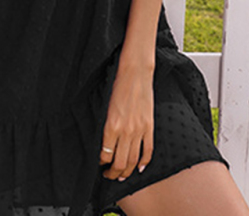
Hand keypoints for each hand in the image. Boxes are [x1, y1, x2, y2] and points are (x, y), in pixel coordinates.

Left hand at [99, 62, 153, 180]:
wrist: (135, 73)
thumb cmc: (117, 84)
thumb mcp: (105, 106)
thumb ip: (105, 125)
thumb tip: (102, 143)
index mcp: (111, 125)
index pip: (105, 154)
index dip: (101, 163)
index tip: (99, 164)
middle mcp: (126, 131)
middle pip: (119, 163)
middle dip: (112, 173)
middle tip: (108, 176)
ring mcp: (139, 130)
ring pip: (133, 161)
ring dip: (126, 172)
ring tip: (121, 176)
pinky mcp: (149, 127)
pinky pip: (148, 151)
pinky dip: (143, 162)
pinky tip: (139, 167)